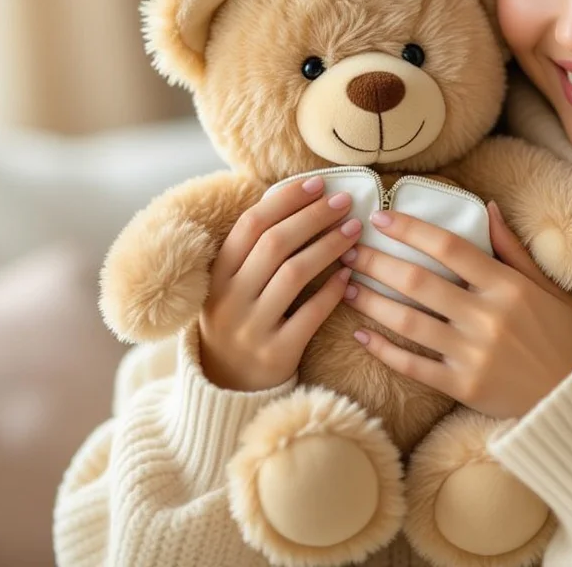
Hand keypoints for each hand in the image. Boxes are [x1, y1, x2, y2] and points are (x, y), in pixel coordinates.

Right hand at [199, 175, 362, 391]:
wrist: (228, 387)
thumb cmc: (241, 321)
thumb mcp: (232, 286)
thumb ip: (254, 250)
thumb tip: (296, 198)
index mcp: (217, 275)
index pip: (251, 224)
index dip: (286, 199)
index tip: (317, 184)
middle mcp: (229, 299)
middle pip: (275, 244)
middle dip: (313, 217)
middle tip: (344, 202)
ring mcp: (251, 328)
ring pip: (294, 274)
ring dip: (328, 246)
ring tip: (354, 230)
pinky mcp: (276, 354)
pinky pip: (310, 315)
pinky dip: (332, 291)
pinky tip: (350, 273)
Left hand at [340, 202, 571, 419]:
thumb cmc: (564, 337)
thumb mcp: (548, 287)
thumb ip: (513, 249)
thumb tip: (488, 208)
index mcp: (507, 286)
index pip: (449, 247)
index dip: (411, 229)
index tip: (381, 218)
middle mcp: (486, 317)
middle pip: (418, 281)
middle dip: (377, 262)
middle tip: (348, 250)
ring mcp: (472, 353)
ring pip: (408, 322)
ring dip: (371, 302)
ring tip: (345, 286)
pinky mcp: (462, 386)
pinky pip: (413, 365)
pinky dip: (383, 350)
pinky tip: (360, 334)